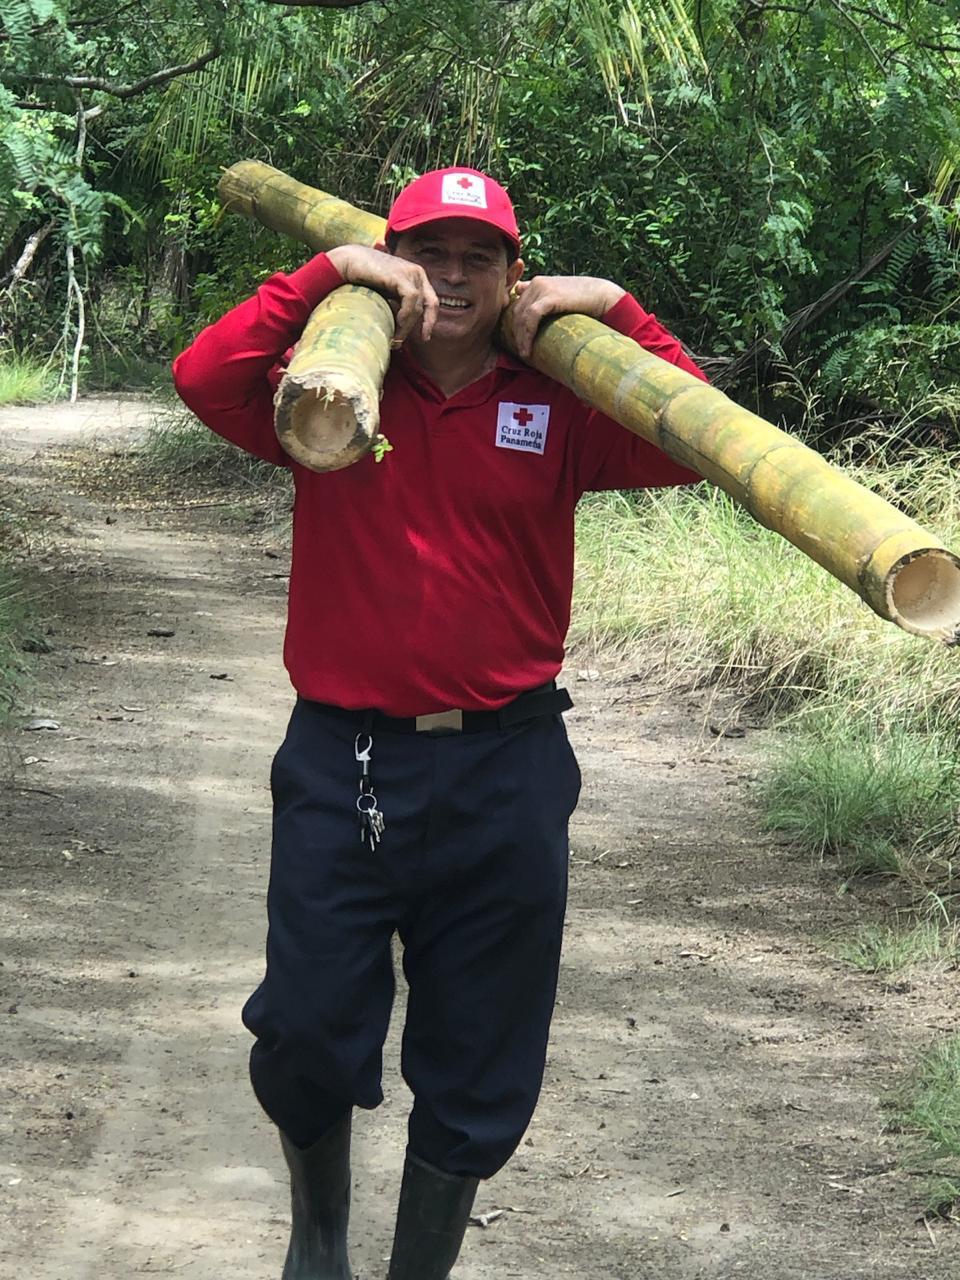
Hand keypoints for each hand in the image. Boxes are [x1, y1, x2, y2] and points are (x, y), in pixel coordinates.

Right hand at [327, 245, 438, 344]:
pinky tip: (397, 321)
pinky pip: (411, 298)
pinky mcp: (400, 274)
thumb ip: (397, 306)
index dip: (430, 320)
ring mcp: (410, 272)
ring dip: (407, 324)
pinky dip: (406, 313)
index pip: (431, 302)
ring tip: (395, 336)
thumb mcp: (387, 294)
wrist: (349, 261)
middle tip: (399, 341)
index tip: (425, 337)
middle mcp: (417, 273)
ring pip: (418, 305)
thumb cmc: (364, 279)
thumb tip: (401, 332)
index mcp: (417, 277)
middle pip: (426, 306)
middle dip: (413, 326)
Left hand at [509, 275, 625, 358]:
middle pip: (516, 311)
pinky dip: (527, 335)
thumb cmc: (585, 302)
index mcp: (537, 283)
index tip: (516, 341)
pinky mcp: (549, 296)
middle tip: (520, 351)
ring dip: (520, 338)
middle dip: (515, 333)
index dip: (512, 323)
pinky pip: (531, 317)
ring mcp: (542, 287)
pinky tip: (528, 349)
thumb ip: (544, 302)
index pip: (515, 304)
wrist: (603, 296)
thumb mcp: (560, 299)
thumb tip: (533, 314)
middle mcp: (536, 283)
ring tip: (525, 354)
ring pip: (521, 316)